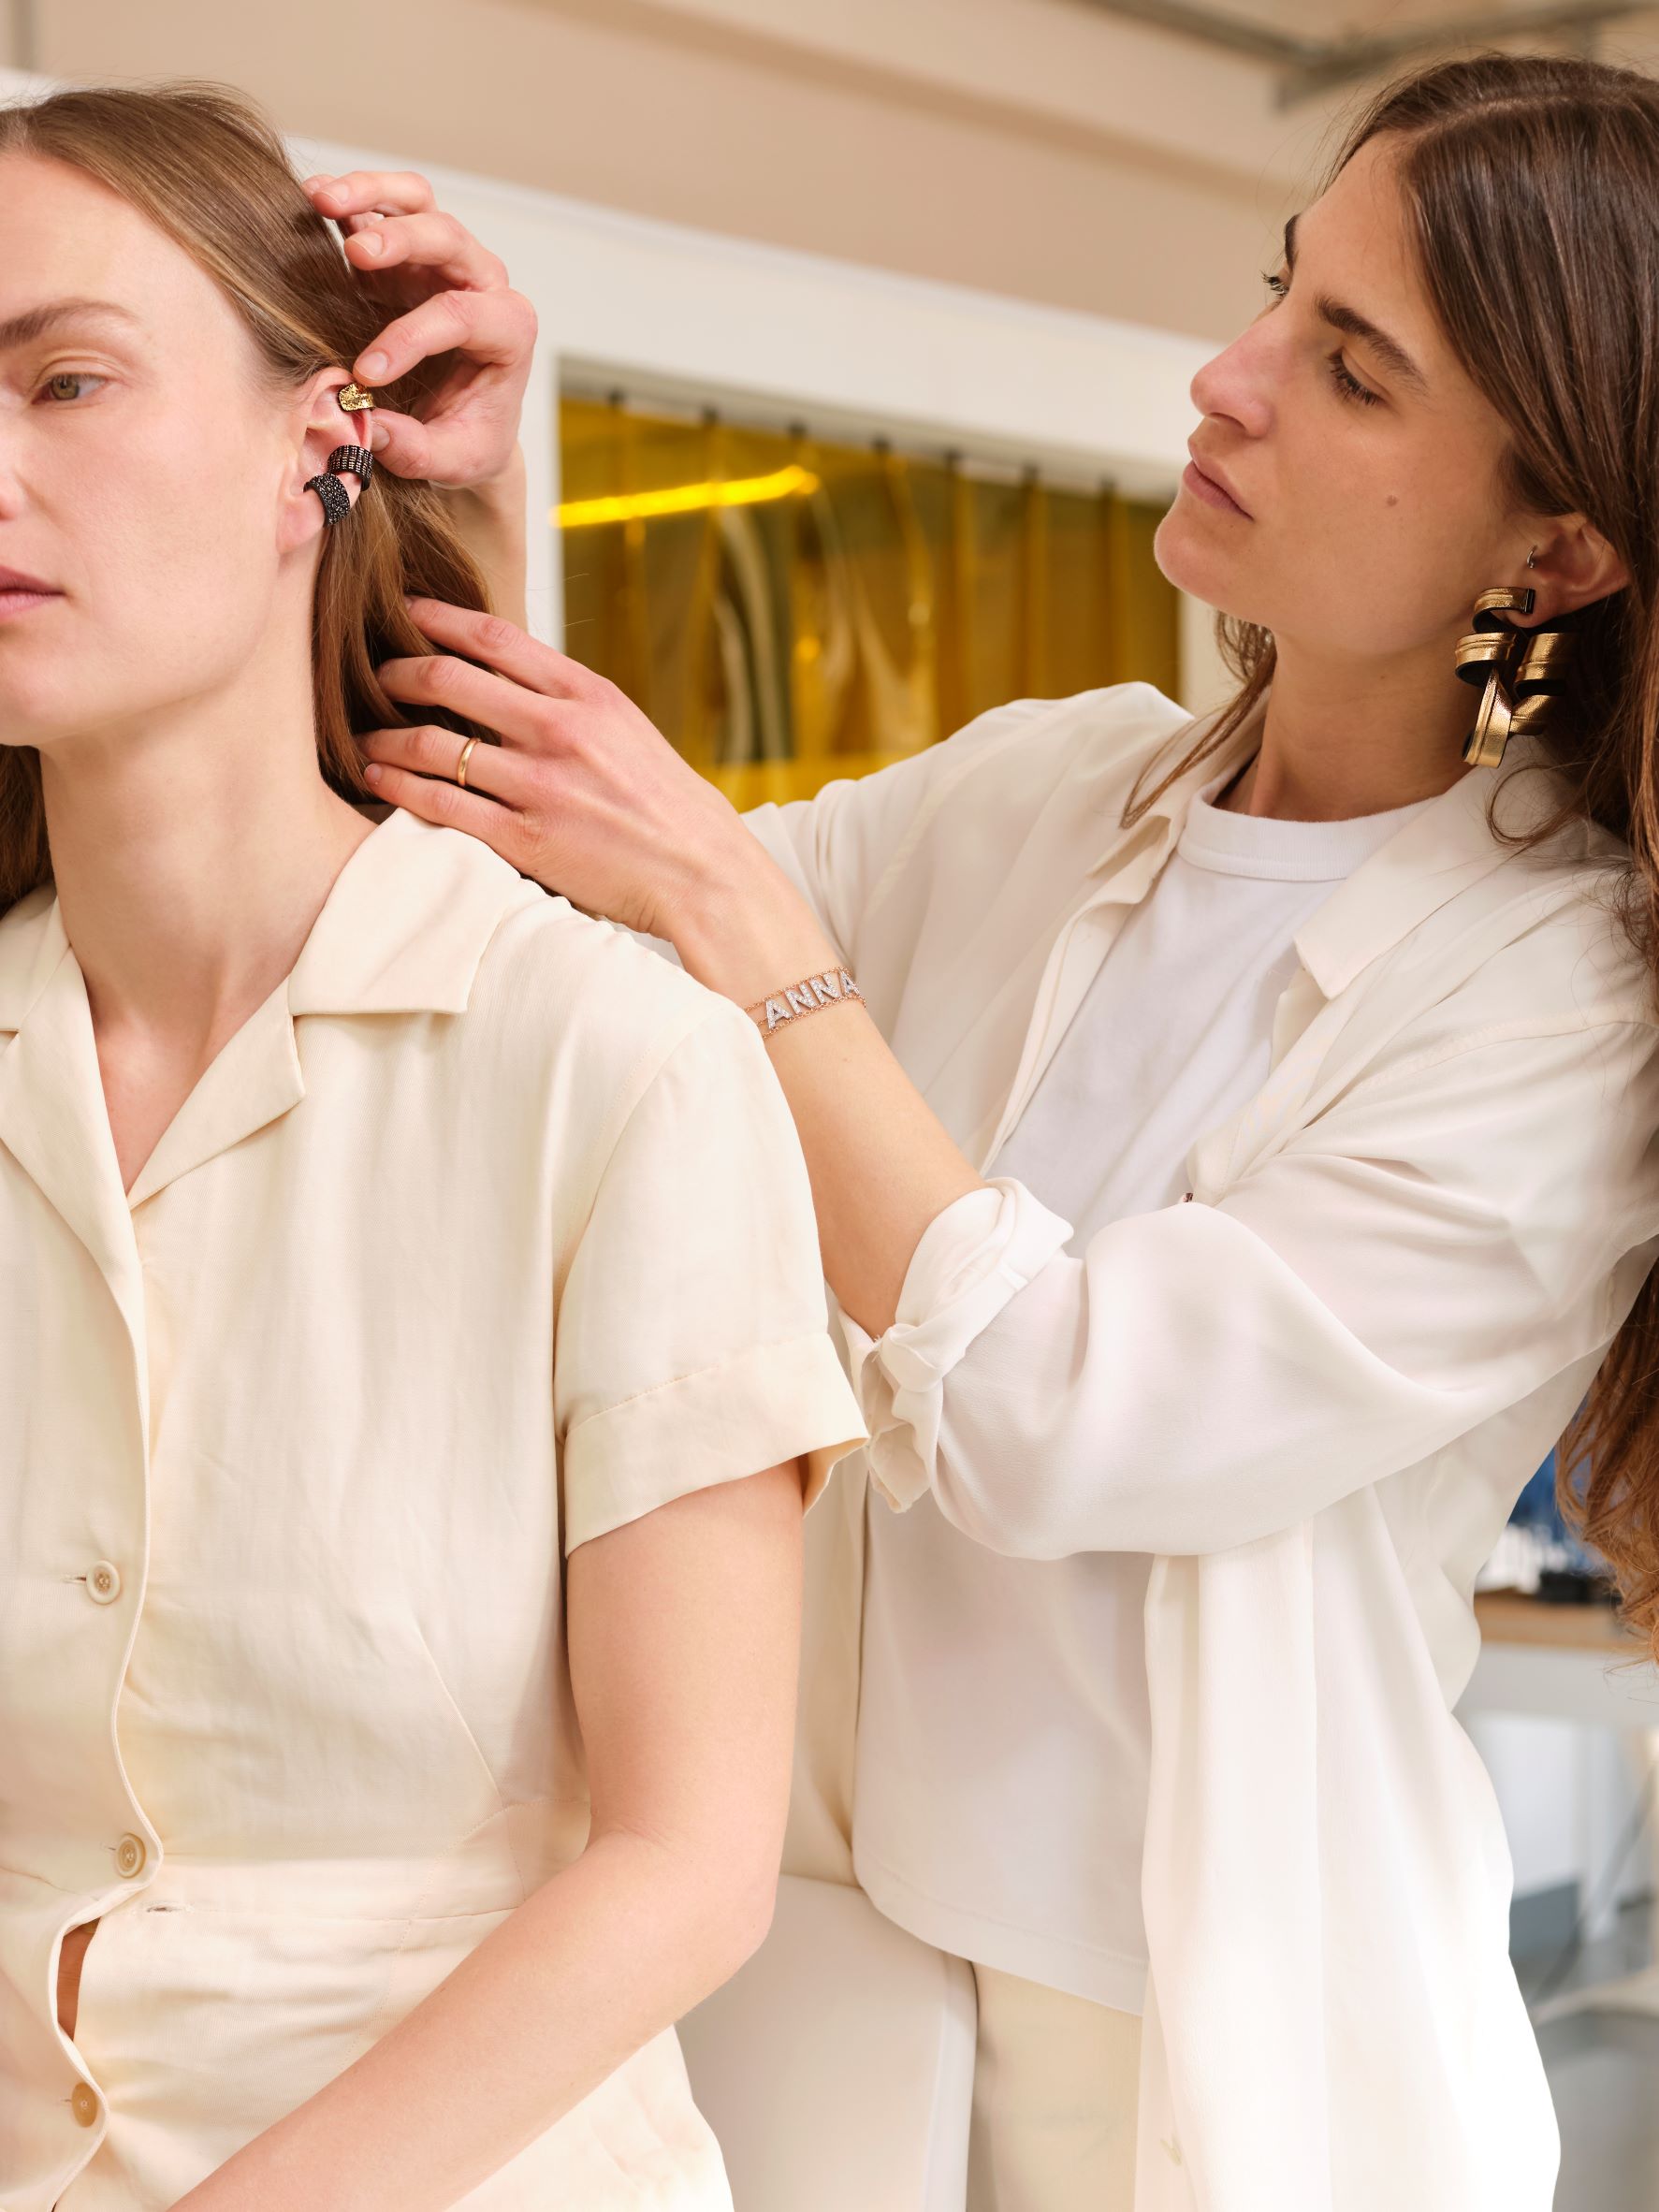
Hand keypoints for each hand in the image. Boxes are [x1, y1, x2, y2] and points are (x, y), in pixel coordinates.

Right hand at [302, 170, 535, 488]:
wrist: (465, 427)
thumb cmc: (468, 440)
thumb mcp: (455, 461)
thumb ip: (419, 451)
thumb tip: (372, 429)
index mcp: (508, 331)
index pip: (461, 315)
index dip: (410, 338)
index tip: (365, 373)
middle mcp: (483, 284)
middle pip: (447, 236)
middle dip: (401, 239)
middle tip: (357, 253)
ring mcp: (442, 261)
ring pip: (417, 202)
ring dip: (370, 193)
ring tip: (320, 200)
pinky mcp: (405, 254)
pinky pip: (383, 208)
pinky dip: (349, 201)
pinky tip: (310, 201)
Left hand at [363, 602, 818, 978]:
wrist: (702, 872)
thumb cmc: (666, 805)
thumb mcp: (627, 730)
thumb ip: (570, 703)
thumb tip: (511, 681)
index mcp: (588, 695)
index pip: (496, 637)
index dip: (440, 618)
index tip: (407, 612)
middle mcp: (559, 731)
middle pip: (450, 680)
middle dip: (399, 672)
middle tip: (375, 676)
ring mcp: (539, 785)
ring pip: (433, 746)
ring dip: (385, 738)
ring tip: (363, 739)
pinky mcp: (525, 838)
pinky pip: (441, 805)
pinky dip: (399, 788)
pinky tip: (378, 781)